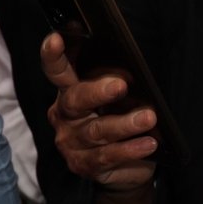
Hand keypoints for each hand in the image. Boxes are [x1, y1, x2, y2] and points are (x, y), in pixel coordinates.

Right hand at [41, 32, 157, 192]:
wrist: (127, 165)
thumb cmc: (122, 117)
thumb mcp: (122, 96)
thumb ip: (118, 79)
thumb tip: (133, 65)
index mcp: (69, 91)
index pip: (57, 71)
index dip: (53, 55)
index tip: (56, 39)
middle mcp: (64, 115)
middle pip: (76, 99)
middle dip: (98, 91)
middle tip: (120, 85)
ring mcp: (70, 142)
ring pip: (97, 130)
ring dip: (125, 124)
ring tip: (149, 118)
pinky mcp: (83, 164)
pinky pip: (106, 156)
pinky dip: (129, 149)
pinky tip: (148, 143)